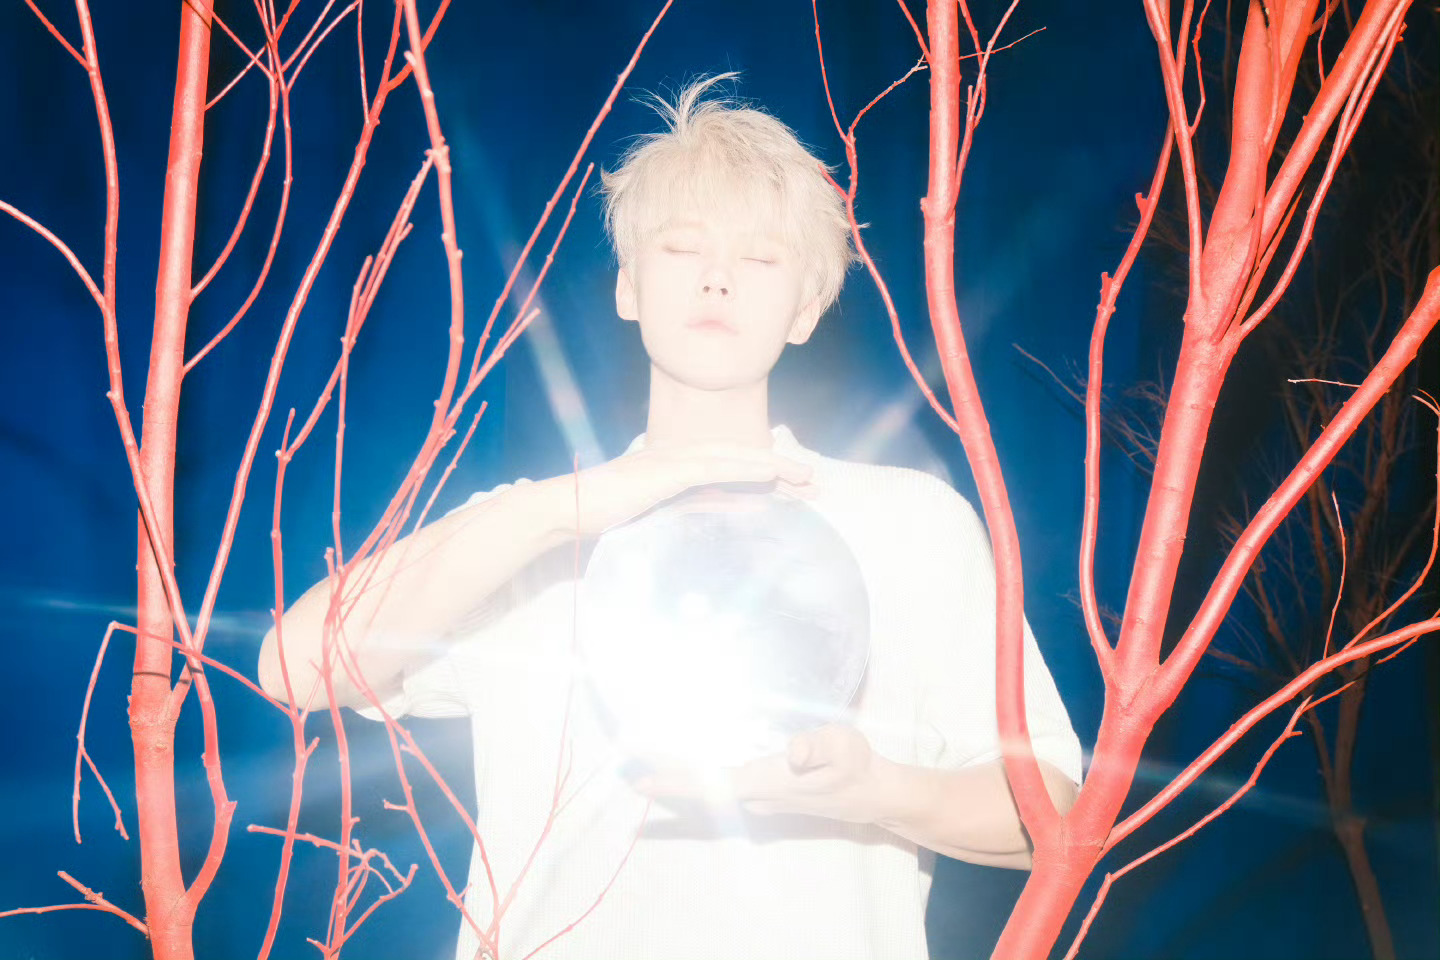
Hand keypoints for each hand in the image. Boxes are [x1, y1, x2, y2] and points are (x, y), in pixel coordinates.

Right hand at [556, 442, 818, 537]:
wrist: (568, 509)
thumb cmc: (603, 517)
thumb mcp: (659, 516)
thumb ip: (694, 511)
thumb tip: (732, 518)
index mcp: (678, 469)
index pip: (731, 470)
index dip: (765, 477)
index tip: (795, 491)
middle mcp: (679, 458)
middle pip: (740, 459)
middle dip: (779, 470)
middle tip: (815, 484)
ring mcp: (672, 461)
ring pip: (734, 458)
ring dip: (772, 466)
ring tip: (805, 478)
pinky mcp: (667, 472)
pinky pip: (715, 468)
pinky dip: (745, 468)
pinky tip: (770, 474)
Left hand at [636, 724, 890, 824]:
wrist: (870, 794)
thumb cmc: (856, 766)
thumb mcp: (844, 745)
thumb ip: (819, 745)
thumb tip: (794, 752)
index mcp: (768, 782)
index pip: (713, 783)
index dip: (678, 781)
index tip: (645, 779)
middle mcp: (756, 794)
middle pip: (701, 788)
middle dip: (664, 773)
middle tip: (627, 756)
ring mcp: (759, 796)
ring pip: (709, 788)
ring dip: (678, 774)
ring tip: (643, 755)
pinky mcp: (763, 791)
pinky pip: (720, 785)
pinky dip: (696, 774)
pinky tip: (683, 762)